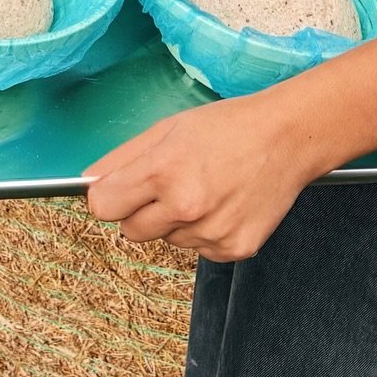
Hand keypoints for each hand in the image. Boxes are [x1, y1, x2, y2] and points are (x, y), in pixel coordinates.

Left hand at [83, 93, 316, 262]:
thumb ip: (123, 157)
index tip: (120, 188)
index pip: (103, 207)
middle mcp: (186, 208)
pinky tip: (225, 203)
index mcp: (164, 172)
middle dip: (142, 209)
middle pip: (131, 230)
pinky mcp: (234, 250)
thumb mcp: (169, 127)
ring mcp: (211, 233)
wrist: (288, 138)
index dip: (109, 195)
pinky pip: (199, 249)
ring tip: (208, 187)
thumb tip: (89, 181)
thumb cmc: (229, 126)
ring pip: (168, 239)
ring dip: (177, 220)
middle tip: (173, 181)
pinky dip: (205, 231)